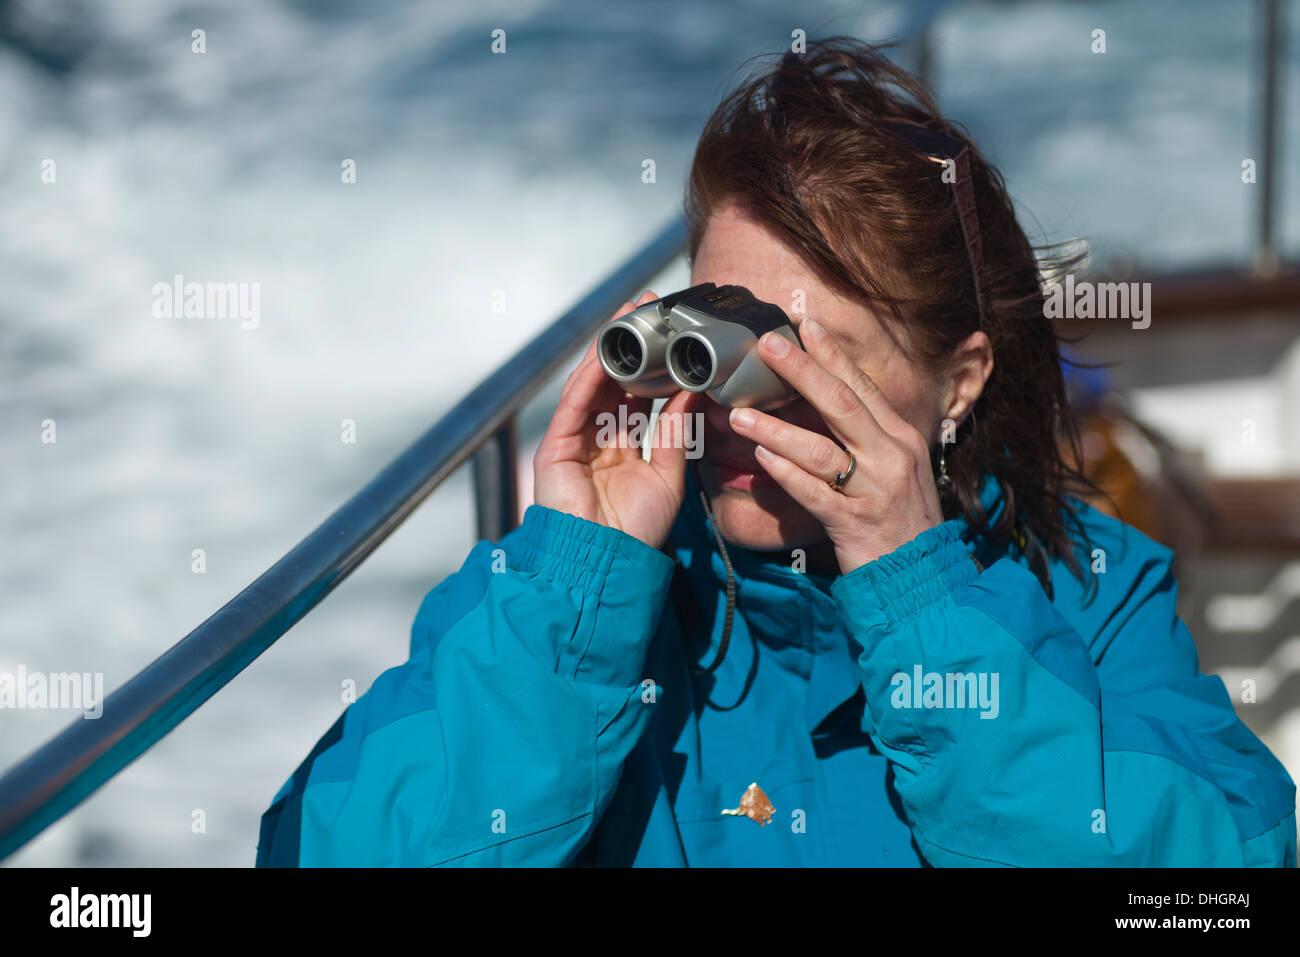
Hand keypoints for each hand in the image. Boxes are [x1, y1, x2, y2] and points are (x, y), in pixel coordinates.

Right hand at [533, 291, 698, 549]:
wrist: (606, 564)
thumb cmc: (636, 530)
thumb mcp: (669, 474)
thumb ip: (677, 432)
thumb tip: (692, 391)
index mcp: (624, 446)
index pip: (638, 395)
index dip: (653, 365)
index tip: (672, 336)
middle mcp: (598, 439)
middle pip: (613, 382)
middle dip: (630, 346)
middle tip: (650, 310)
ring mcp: (575, 440)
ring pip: (592, 385)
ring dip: (608, 350)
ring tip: (628, 317)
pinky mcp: (556, 446)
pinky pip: (575, 404)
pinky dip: (589, 377)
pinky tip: (604, 354)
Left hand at [725, 316, 943, 573]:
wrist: (923, 579)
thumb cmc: (901, 521)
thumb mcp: (894, 471)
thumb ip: (866, 439)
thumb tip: (829, 405)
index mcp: (901, 438)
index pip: (862, 387)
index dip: (832, 355)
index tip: (804, 325)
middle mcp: (892, 457)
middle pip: (842, 404)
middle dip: (802, 371)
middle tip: (766, 346)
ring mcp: (875, 490)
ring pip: (821, 450)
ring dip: (776, 429)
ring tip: (739, 415)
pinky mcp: (856, 524)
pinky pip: (816, 495)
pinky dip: (788, 476)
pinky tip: (761, 461)